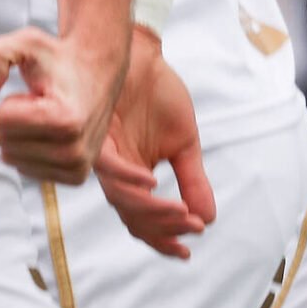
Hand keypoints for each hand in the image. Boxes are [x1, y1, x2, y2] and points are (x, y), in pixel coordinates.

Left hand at [0, 21, 122, 184]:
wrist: (96, 72)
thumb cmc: (59, 59)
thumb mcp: (26, 42)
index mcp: (66, 120)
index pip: (1, 121)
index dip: (12, 101)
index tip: (36, 93)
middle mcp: (75, 150)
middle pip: (5, 143)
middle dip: (15, 120)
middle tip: (41, 105)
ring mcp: (77, 167)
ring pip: (13, 159)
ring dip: (22, 136)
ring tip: (47, 117)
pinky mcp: (76, 176)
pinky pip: (26, 170)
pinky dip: (31, 151)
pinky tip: (51, 134)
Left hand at [96, 26, 217, 256]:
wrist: (143, 55)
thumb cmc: (159, 95)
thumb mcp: (185, 143)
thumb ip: (193, 179)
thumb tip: (208, 218)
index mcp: (135, 177)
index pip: (144, 221)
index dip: (163, 239)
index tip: (186, 252)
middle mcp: (117, 172)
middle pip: (133, 216)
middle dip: (164, 228)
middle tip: (192, 227)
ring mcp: (105, 155)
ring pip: (123, 197)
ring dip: (154, 210)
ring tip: (183, 212)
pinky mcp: (98, 135)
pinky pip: (110, 167)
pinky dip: (131, 180)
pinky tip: (153, 183)